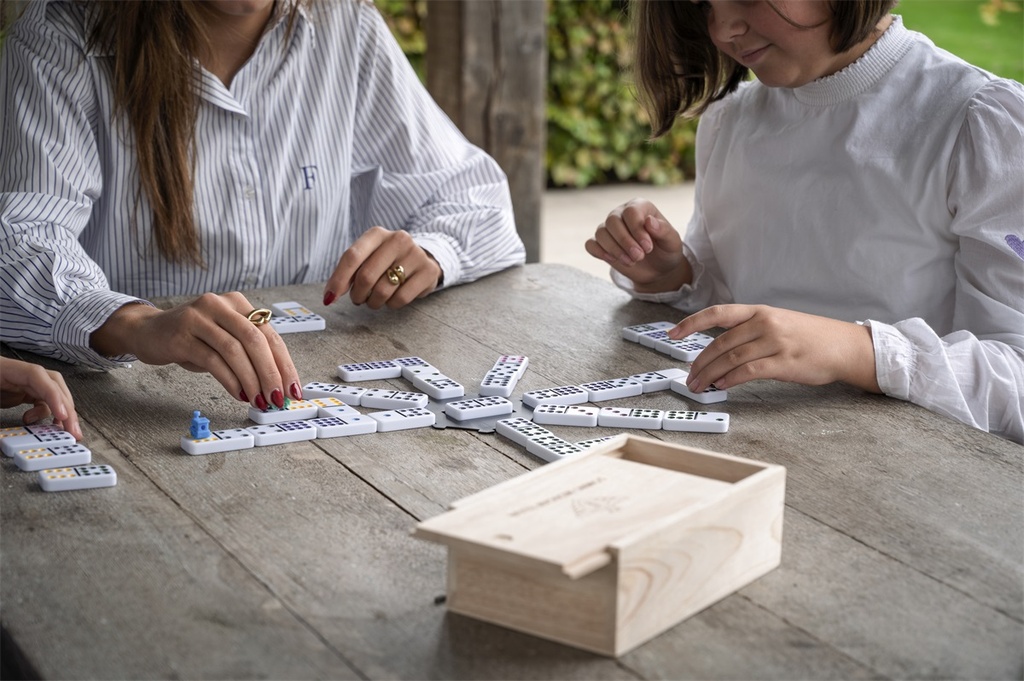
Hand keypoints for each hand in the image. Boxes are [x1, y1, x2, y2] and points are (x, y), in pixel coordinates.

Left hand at [0, 357, 82, 439]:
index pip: (36, 375)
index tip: (62, 415)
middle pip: (51, 383)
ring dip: (61, 411)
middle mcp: (16, 373)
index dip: (53, 394)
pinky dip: (49, 412)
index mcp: (2, 368)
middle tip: (73, 428)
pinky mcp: (20, 391)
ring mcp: (20, 382)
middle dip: (65, 407)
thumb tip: (1, 438)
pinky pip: (42, 399)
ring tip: (65, 429)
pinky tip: (48, 424)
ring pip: (52, 392)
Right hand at [90, 293, 301, 409]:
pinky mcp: (181, 335)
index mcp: (237, 303)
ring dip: (252, 380)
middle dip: (271, 373)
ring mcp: (198, 318)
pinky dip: (230, 380)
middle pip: (255, 340)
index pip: (269, 334)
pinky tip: (239, 394)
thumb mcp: (224, 338)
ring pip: (234, 351)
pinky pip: (213, 360)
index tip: (293, 387)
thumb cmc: (192, 338)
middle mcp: (219, 304)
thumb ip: (249, 352)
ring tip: (259, 400)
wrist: (147, 331)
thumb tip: (277, 383)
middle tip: (278, 397)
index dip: (284, 363)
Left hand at [323, 226, 441, 309]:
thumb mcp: (368, 258)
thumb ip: (348, 272)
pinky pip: (400, 299)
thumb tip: (330, 295)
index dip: (339, 279)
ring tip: (375, 299)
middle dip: (357, 294)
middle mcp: (397, 240)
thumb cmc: (387, 261)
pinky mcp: (428, 271)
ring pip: (383, 291)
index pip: (352, 256)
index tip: (330, 297)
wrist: (423, 259)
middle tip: (358, 299)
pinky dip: (391, 304)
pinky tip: (392, 298)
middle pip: (366, 276)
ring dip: (373, 302)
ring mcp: (415, 255)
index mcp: (377, 234)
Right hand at [585, 199, 691, 292]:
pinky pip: (591, 244)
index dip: (637, 229)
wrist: (658, 269)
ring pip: (601, 233)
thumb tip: (649, 221)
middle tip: (640, 257)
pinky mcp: (602, 245)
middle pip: (612, 221)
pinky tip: (614, 260)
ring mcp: (609, 229)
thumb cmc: (666, 250)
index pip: (630, 211)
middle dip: (625, 241)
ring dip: (615, 250)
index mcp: (639, 207)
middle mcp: (621, 213)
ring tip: (632, 262)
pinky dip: (599, 252)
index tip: (648, 247)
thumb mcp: (672, 241)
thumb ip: (664, 230)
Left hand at [671, 304, 880, 393]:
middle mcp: (764, 323)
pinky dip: (730, 380)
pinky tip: (721, 387)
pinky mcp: (784, 363)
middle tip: (688, 377)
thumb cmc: (808, 336)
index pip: (717, 313)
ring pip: (730, 359)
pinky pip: (748, 372)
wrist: (844, 346)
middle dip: (699, 362)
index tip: (672, 334)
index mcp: (759, 311)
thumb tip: (718, 350)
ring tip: (698, 386)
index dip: (691, 324)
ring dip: (710, 375)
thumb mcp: (777, 322)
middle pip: (720, 343)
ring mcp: (775, 342)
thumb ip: (749, 331)